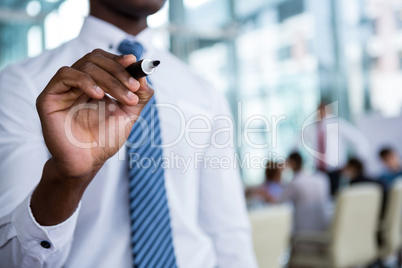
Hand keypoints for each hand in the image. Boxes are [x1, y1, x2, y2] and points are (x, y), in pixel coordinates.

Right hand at [36, 49, 152, 178]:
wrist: (88, 162)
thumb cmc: (105, 140)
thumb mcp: (129, 114)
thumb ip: (140, 95)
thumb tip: (145, 73)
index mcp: (94, 84)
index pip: (104, 60)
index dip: (118, 60)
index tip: (135, 62)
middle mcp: (77, 83)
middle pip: (95, 59)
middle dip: (118, 72)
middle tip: (134, 87)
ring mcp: (63, 89)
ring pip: (84, 66)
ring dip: (109, 80)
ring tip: (125, 98)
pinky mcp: (49, 97)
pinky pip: (65, 76)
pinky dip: (85, 81)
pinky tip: (98, 95)